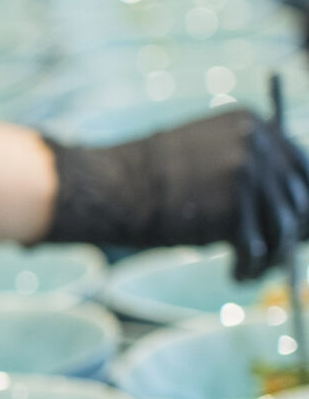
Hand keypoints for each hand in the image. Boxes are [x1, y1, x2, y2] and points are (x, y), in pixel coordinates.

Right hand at [43, 106, 308, 279]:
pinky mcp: (236, 209)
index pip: (300, 166)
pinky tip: (236, 275)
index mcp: (253, 123)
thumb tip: (292, 212)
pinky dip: (251, 268)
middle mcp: (257, 144)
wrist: (108, 186)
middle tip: (273, 256)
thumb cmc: (147, 176)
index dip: (300, 201)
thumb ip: (247, 167)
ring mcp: (248, 175)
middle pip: (299, 199)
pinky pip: (259, 249)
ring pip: (284, 228)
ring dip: (271, 257)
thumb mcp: (206, 154)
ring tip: (251, 271)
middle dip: (290, 234)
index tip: (294, 227)